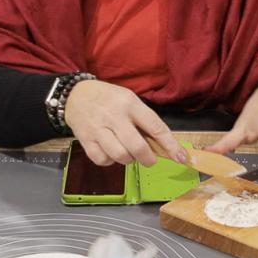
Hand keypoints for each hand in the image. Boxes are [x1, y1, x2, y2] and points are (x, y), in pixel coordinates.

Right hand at [64, 79, 187, 167]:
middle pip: (137, 146)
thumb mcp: (129, 100)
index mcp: (130, 104)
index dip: (170, 145)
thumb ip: (144, 120)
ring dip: (128, 160)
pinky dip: (110, 161)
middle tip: (150, 160)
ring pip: (120, 155)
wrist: (76, 95)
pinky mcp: (85, 140)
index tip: (181, 157)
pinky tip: (111, 153)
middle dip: (148, 158)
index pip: (155, 126)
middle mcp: (115, 116)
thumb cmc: (109, 99)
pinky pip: (102, 160)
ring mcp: (98, 129)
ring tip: (127, 153)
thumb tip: (162, 145)